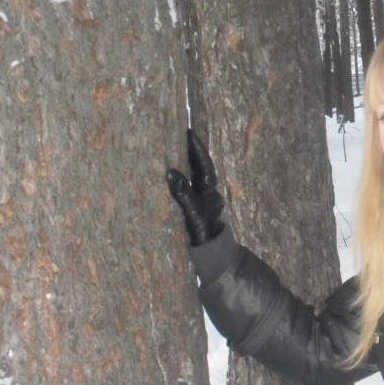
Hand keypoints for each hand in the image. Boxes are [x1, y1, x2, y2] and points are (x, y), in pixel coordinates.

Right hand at [167, 130, 224, 245]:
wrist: (212, 253)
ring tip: (179, 148)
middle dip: (193, 151)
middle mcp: (209, 191)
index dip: (197, 148)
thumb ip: (183, 193)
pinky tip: (179, 172)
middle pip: (202, 166)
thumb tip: (171, 172)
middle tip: (183, 135)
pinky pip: (193, 184)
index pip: (204, 164)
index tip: (189, 132)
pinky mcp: (199, 206)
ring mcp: (205, 198)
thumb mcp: (192, 213)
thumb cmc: (203, 232)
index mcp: (209, 190)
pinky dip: (187, 175)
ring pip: (198, 175)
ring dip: (190, 162)